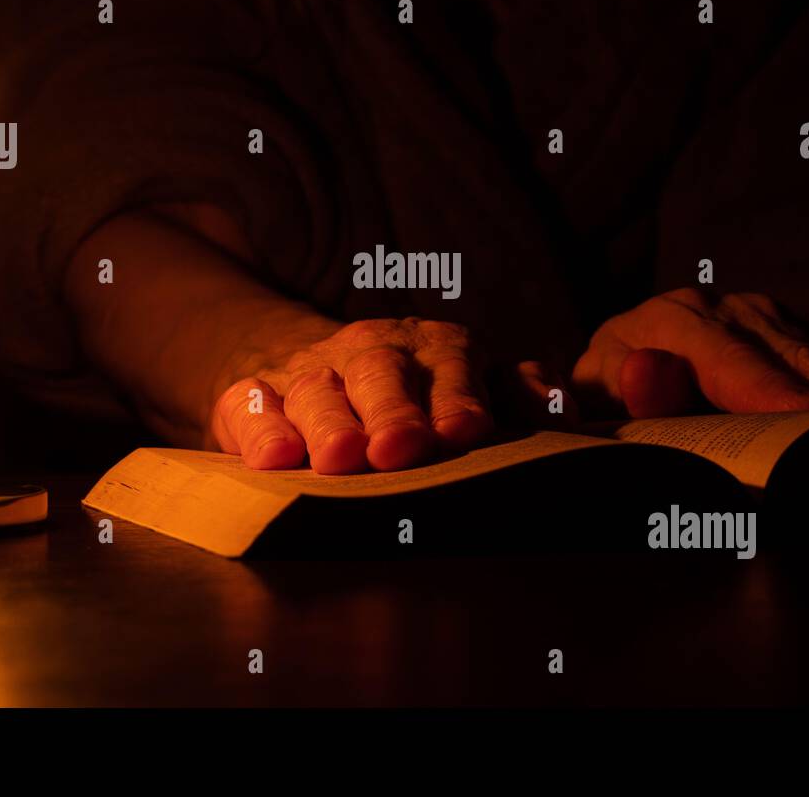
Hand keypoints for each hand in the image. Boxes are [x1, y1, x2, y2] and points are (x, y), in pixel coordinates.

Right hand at [211, 318, 498, 473]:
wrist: (325, 369)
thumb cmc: (420, 397)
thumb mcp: (474, 388)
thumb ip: (518, 396)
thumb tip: (559, 409)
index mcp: (434, 349)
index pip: (450, 366)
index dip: (456, 396)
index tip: (464, 429)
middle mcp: (371, 353)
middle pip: (381, 375)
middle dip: (392, 412)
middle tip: (399, 449)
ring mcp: (311, 372)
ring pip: (318, 392)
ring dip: (329, 425)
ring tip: (339, 459)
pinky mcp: (254, 396)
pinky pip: (249, 406)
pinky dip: (260, 429)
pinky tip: (273, 457)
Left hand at [571, 289, 808, 418]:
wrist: (622, 374)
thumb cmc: (611, 400)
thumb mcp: (595, 400)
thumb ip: (617, 390)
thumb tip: (645, 374)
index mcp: (672, 323)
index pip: (732, 360)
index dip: (776, 394)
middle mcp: (732, 311)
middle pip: (801, 361)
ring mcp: (781, 320)